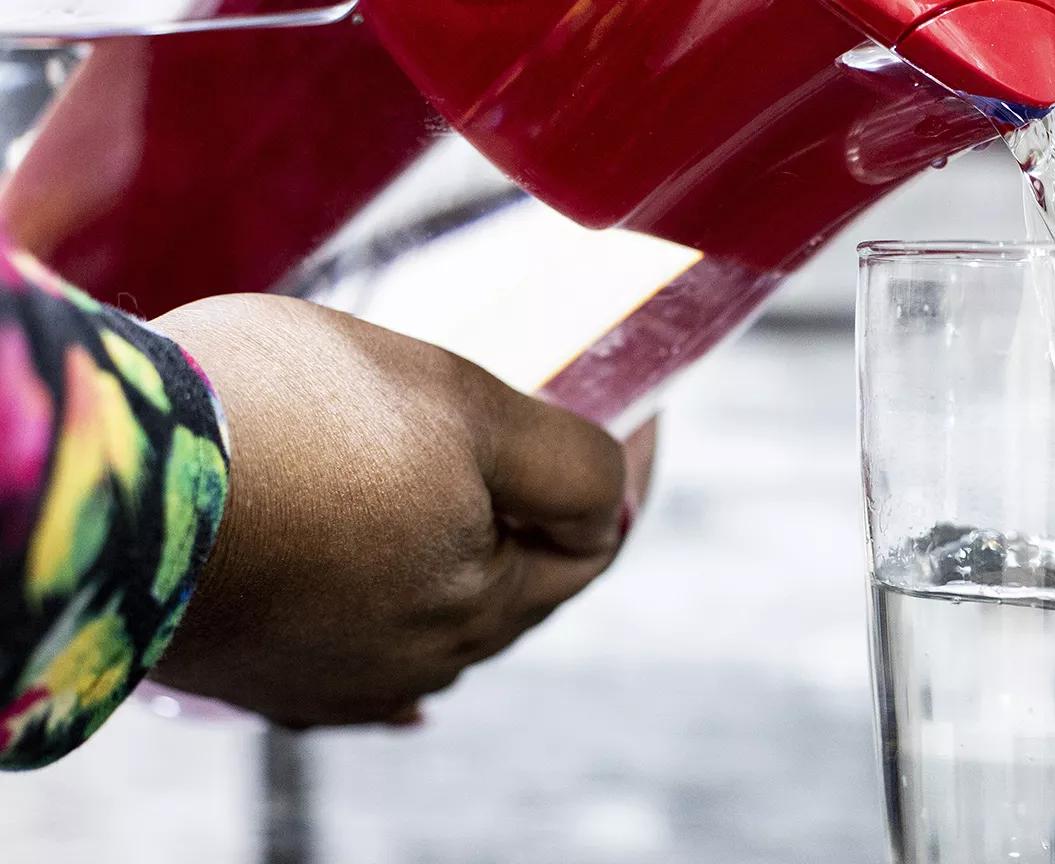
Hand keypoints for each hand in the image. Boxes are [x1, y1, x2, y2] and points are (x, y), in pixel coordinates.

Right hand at [147, 295, 638, 728]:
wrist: (108, 482)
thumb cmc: (294, 425)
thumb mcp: (462, 408)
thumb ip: (563, 464)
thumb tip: (618, 499)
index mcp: (483, 600)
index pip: (592, 544)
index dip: (625, 471)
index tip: (638, 409)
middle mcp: (417, 659)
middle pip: (516, 587)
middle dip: (546, 518)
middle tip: (554, 450)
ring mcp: (331, 674)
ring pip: (434, 616)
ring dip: (467, 564)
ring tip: (477, 510)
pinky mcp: (253, 666)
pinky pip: (351, 652)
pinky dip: (391, 625)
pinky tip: (399, 647)